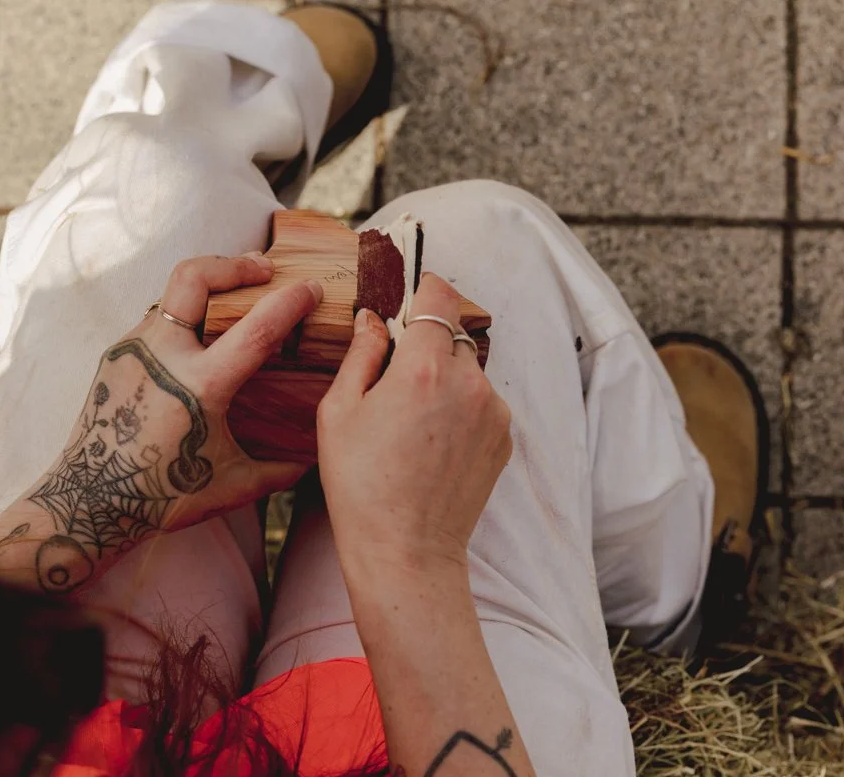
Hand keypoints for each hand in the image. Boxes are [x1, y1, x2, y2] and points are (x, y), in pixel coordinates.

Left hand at [31, 254, 319, 552]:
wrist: (86, 503)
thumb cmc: (161, 498)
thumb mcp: (230, 485)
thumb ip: (277, 471)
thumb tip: (312, 462)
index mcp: (200, 385)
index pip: (256, 328)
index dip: (290, 301)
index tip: (311, 287)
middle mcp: (162, 357)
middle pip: (195, 277)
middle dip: (234, 264)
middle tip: (263, 267)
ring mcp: (133, 351)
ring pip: (173, 295)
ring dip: (208, 288)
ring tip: (234, 297)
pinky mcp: (115, 356)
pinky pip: (155, 322)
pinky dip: (184, 318)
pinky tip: (200, 339)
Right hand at [317, 273, 511, 576]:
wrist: (406, 552)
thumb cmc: (361, 486)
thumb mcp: (339, 412)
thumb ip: (360, 354)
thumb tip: (372, 319)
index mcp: (425, 369)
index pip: (439, 297)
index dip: (422, 291)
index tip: (408, 301)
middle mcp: (470, 383)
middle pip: (453, 335)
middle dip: (426, 346)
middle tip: (393, 381)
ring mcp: (494, 412)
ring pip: (468, 371)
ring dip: (445, 379)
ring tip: (411, 422)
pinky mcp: (504, 438)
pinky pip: (482, 403)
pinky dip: (460, 409)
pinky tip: (430, 443)